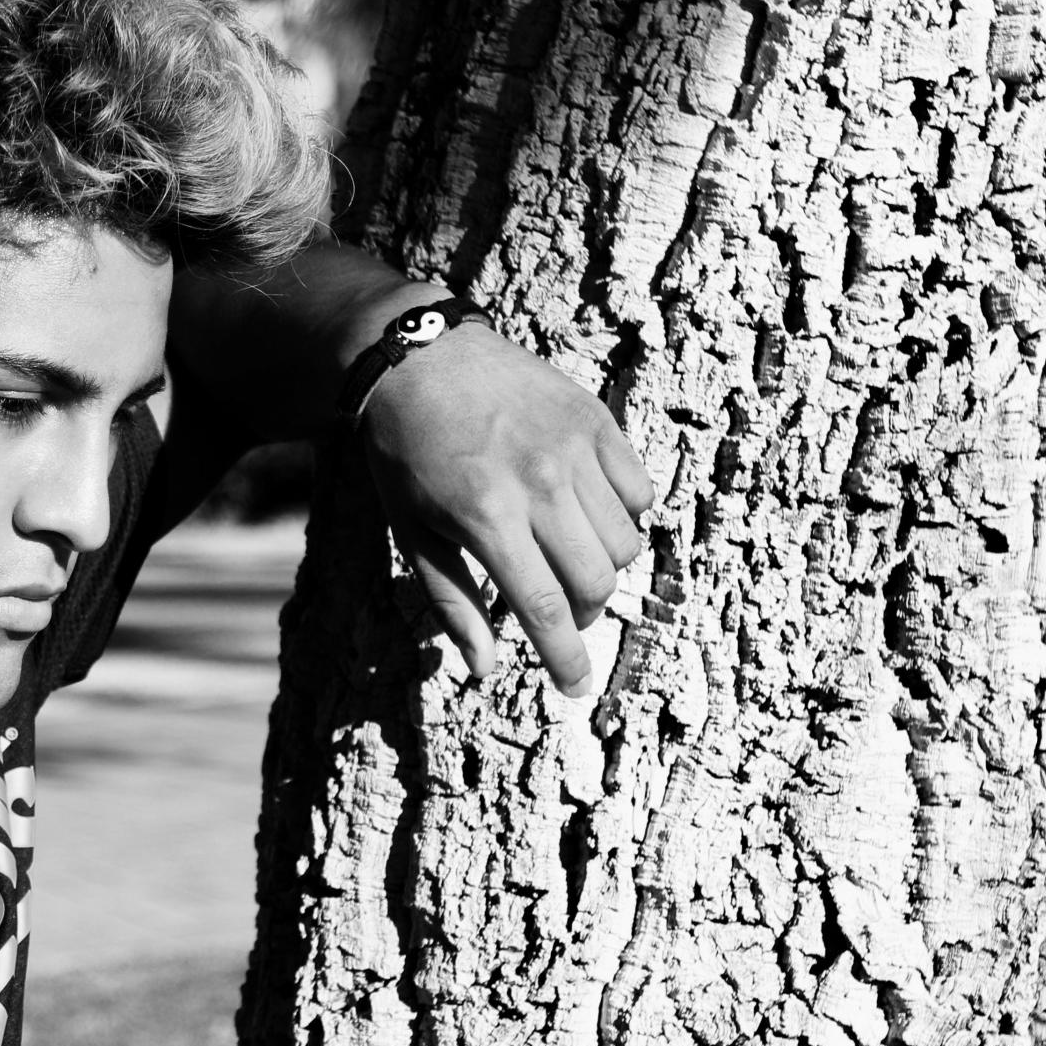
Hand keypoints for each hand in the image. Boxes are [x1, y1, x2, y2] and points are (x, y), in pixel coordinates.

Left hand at [358, 321, 654, 696]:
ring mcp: (574, 448)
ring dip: (602, 566)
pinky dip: (623, 515)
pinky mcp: (597, 420)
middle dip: (582, 613)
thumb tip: (484, 667)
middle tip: (558, 608)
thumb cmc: (406, 453)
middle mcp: (539, 483)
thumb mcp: (411, 532)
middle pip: (594, 581)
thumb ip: (452, 602)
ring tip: (565, 556)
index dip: (565, 658)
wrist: (420, 357)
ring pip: (625, 542)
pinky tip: (586, 511)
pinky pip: (639, 491)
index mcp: (486, 516)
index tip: (577, 688)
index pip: (544, 608)